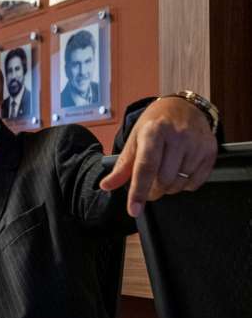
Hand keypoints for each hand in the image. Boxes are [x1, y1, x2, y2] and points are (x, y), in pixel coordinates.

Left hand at [100, 96, 216, 216]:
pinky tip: (178, 172)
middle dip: (152, 190)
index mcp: (154, 132)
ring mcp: (197, 143)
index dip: (138, 192)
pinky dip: (184, 185)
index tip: (134, 210)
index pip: (145, 168)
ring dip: (167, 188)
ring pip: (179, 184)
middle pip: (163, 180)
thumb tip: (106, 186)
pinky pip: (195, 183)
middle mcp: (178, 136)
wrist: (182, 107)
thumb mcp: (134, 141)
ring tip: (163, 174)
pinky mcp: (210, 151)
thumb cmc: (154, 125)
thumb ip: (122, 166)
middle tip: (147, 186)